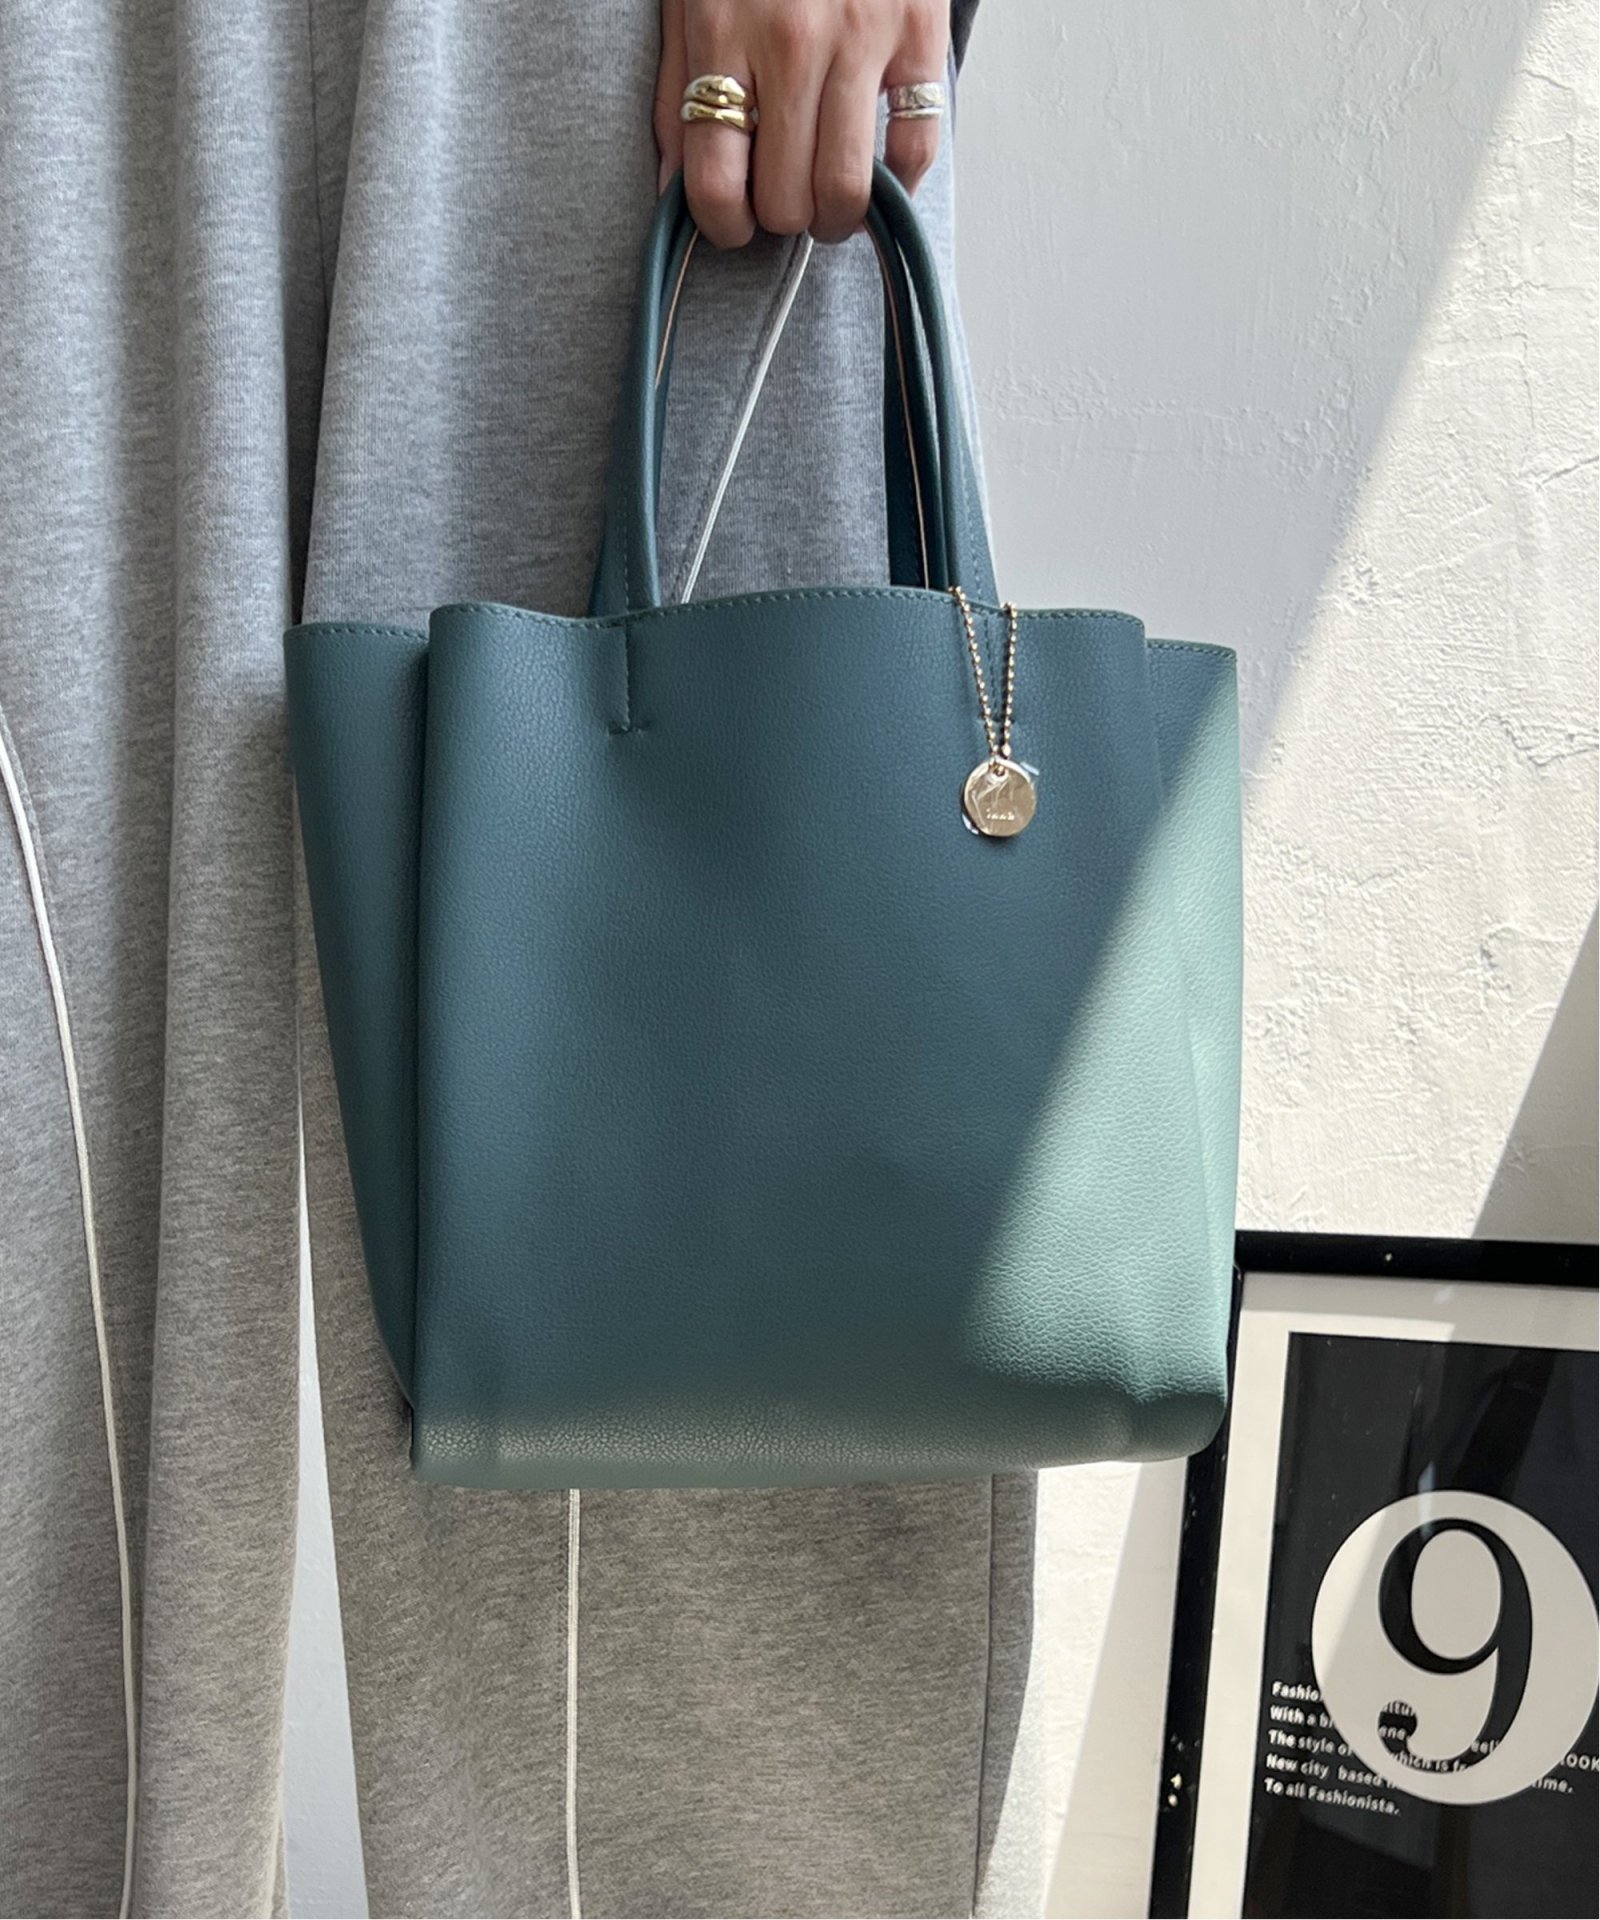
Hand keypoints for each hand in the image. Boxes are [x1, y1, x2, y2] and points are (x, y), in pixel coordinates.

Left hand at [655, 0, 948, 247]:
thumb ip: (675, 93)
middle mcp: (792, 41)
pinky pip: (915, 148)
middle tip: (781, 202)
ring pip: (845, 189)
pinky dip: (897, 184)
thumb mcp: (691, 0)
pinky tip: (877, 178)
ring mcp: (861, 38)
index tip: (731, 226)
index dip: (721, 225)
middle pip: (784, 197)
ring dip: (833, 219)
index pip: (715, 179)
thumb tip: (672, 193)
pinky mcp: (918, 34)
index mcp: (724, 32)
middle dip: (779, 218)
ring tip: (826, 205)